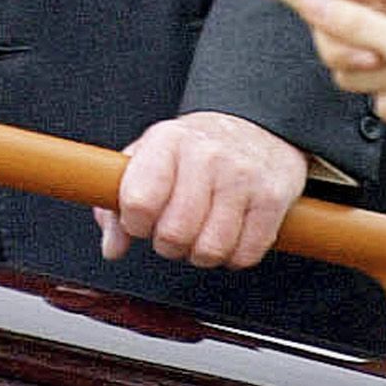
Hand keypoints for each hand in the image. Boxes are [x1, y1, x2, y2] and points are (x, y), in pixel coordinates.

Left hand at [94, 110, 305, 268]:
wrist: (256, 128)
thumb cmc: (193, 150)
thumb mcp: (149, 159)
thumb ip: (117, 204)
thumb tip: (112, 248)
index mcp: (167, 141)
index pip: (139, 201)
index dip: (134, 224)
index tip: (140, 222)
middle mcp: (205, 155)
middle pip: (174, 233)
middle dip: (168, 245)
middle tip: (173, 233)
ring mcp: (242, 177)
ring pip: (211, 250)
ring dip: (200, 255)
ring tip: (200, 235)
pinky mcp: (272, 199)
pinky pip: (246, 254)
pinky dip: (233, 257)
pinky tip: (228, 237)